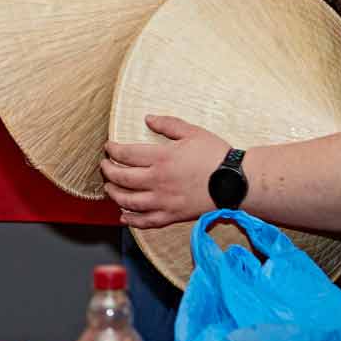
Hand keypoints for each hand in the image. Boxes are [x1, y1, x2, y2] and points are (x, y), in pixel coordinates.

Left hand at [99, 115, 229, 228]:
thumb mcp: (192, 132)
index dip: (112, 150)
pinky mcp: (172, 216)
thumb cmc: (216, 155)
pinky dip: (131, 220)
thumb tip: (148, 119)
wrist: (236, 182)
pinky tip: (123, 216)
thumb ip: (168, 124)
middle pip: (121, 178)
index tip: (108, 147)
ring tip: (109, 188)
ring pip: (128, 201)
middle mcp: (158, 181)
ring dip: (114, 194)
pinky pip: (146, 222)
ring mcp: (164, 201)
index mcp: (161, 158)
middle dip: (107, 171)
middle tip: (104, 166)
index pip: (125, 154)